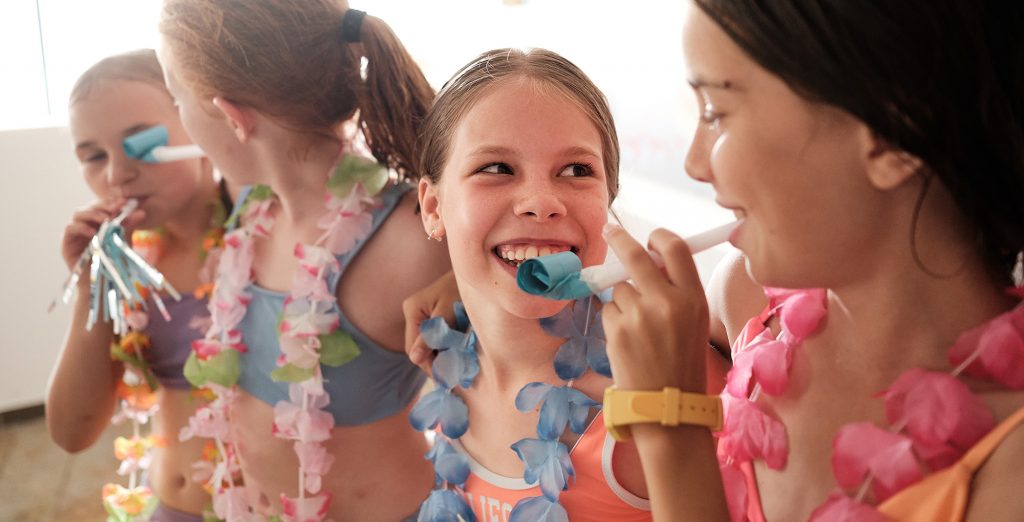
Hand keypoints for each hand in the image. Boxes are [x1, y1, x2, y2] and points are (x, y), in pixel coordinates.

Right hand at [60, 199, 144, 271]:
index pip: (102, 206)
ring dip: (92, 214)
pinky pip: (70, 228)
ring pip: (78, 214)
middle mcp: (85, 225)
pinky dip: (81, 227)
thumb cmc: (114, 263)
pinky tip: (94, 232)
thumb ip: (128, 226)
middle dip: (102, 206)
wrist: (104, 284)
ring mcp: (75, 233)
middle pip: (89, 207)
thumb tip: (141, 212)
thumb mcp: (123, 241)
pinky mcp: (66, 243)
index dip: (112, 202)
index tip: (125, 202)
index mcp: (98, 223)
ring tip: (106, 219)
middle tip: (115, 209)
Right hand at [402, 270, 459, 373]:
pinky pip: (433, 337)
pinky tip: (455, 354)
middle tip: (452, 376)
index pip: (412, 347)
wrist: (474, 274)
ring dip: (439, 355)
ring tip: (455, 367)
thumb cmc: (462, 288)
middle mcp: (413, 312)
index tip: (444, 377)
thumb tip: (414, 358)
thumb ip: (433, 335)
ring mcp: (421, 314)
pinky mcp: (432, 316)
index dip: (426, 364)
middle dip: (434, 361)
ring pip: (426, 343)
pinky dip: (443, 346)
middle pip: (418, 346)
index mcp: (412, 310)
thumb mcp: (448, 313)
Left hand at [601, 226, 708, 391]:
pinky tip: (629, 341)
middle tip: (609, 231)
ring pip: (619, 288)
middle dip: (619, 239)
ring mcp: (640, 315)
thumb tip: (650, 260)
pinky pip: (609, 310)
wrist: (668, 405)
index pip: (675, 248)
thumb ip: (676, 290)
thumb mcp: (694, 321)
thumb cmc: (682, 362)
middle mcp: (667, 302)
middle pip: (636, 255)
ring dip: (623, 299)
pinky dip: (615, 320)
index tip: (649, 236)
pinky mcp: (618, 330)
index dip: (660, 237)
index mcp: (693, 297)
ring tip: (639, 328)